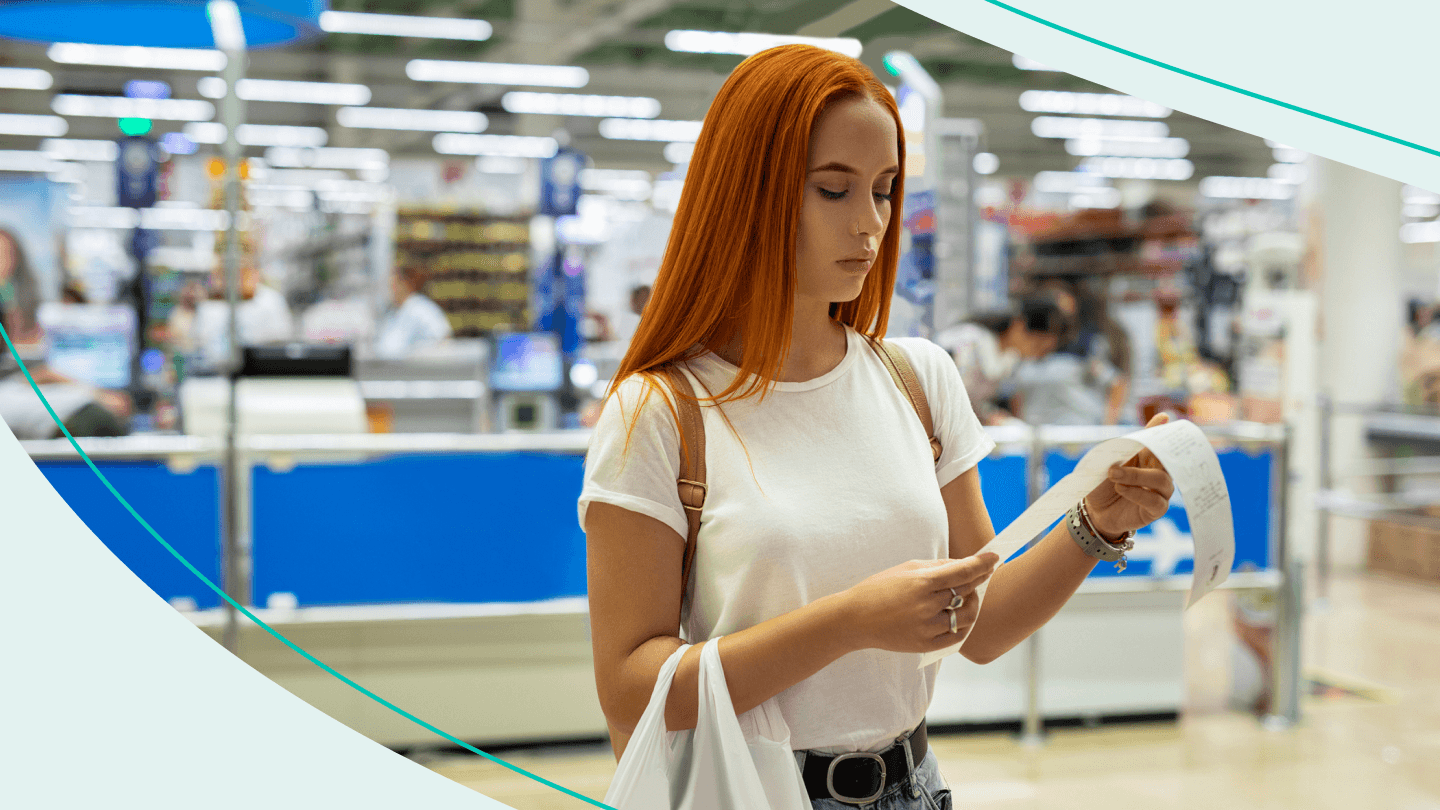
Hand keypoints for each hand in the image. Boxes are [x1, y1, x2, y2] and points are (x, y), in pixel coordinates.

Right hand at [839, 552, 1000, 653]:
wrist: (854, 619)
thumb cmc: (879, 589)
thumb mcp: (906, 569)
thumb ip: (937, 567)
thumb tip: (963, 565)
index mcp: (921, 582)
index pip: (963, 571)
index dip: (983, 563)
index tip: (995, 557)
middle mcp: (927, 605)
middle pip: (968, 592)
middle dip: (979, 582)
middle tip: (983, 575)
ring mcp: (927, 627)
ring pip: (966, 616)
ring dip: (973, 605)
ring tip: (969, 597)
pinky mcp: (926, 645)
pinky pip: (956, 635)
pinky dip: (962, 624)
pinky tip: (959, 616)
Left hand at [1084, 413, 1175, 539]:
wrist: (1093, 511)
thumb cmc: (1102, 484)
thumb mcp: (1106, 463)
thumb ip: (1121, 448)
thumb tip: (1133, 436)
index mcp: (1146, 458)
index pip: (1157, 442)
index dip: (1160, 431)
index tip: (1163, 417)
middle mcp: (1157, 472)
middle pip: (1165, 459)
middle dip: (1150, 453)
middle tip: (1128, 454)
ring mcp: (1159, 492)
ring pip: (1161, 479)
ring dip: (1136, 476)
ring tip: (1114, 476)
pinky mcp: (1156, 510)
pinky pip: (1155, 501)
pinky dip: (1137, 494)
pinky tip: (1121, 489)